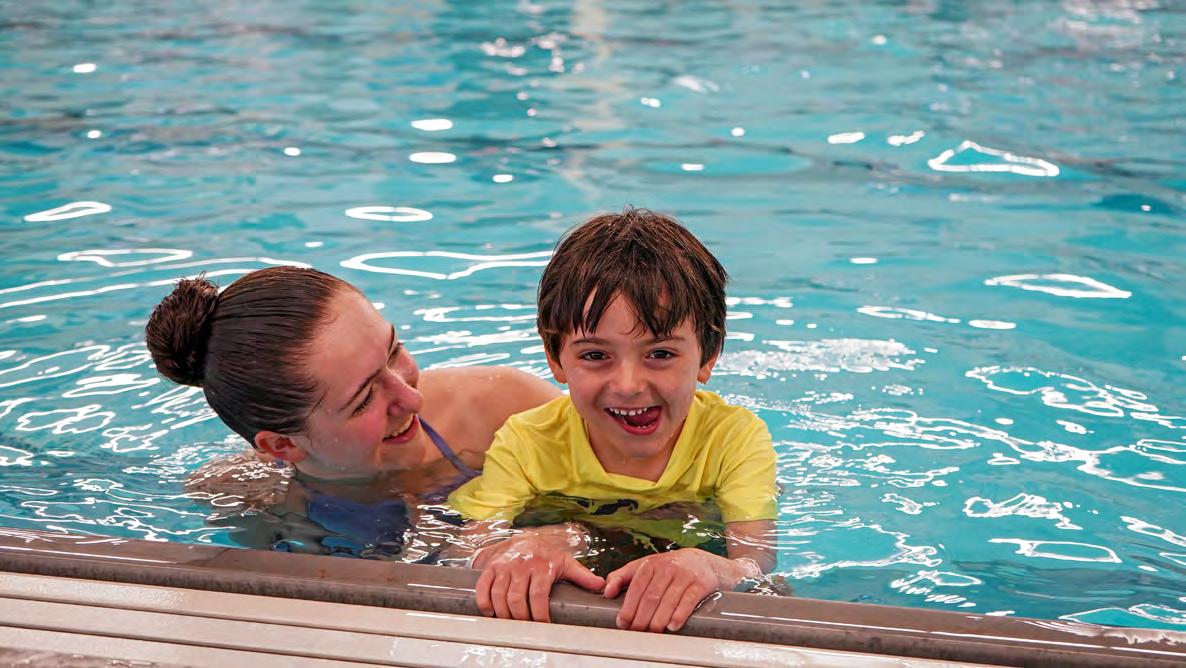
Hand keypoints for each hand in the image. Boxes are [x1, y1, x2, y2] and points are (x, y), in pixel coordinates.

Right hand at [474, 524, 604, 622]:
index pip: (538, 595)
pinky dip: (484, 602)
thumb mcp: (565, 562)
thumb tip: (601, 587)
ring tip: (509, 623)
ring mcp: (505, 565)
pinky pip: (484, 587)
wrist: (524, 538)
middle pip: (517, 598)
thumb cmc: (546, 555)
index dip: (539, 614)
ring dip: (502, 613)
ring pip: (499, 595)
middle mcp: (522, 565)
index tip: (542, 626)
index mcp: (542, 565)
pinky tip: (490, 612)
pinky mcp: (492, 567)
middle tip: (524, 628)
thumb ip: (582, 575)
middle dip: (520, 618)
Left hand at [603, 549, 758, 632]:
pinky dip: (679, 614)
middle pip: (651, 597)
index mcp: (650, 565)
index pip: (636, 588)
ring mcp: (684, 575)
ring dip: (658, 620)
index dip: (628, 607)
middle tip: (636, 632)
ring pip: (668, 600)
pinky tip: (672, 625)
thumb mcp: (644, 567)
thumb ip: (622, 577)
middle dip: (641, 618)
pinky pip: (688, 600)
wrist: (701, 561)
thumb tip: (606, 591)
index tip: (622, 623)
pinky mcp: (699, 584)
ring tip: (652, 632)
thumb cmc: (667, 567)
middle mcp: (666, 568)